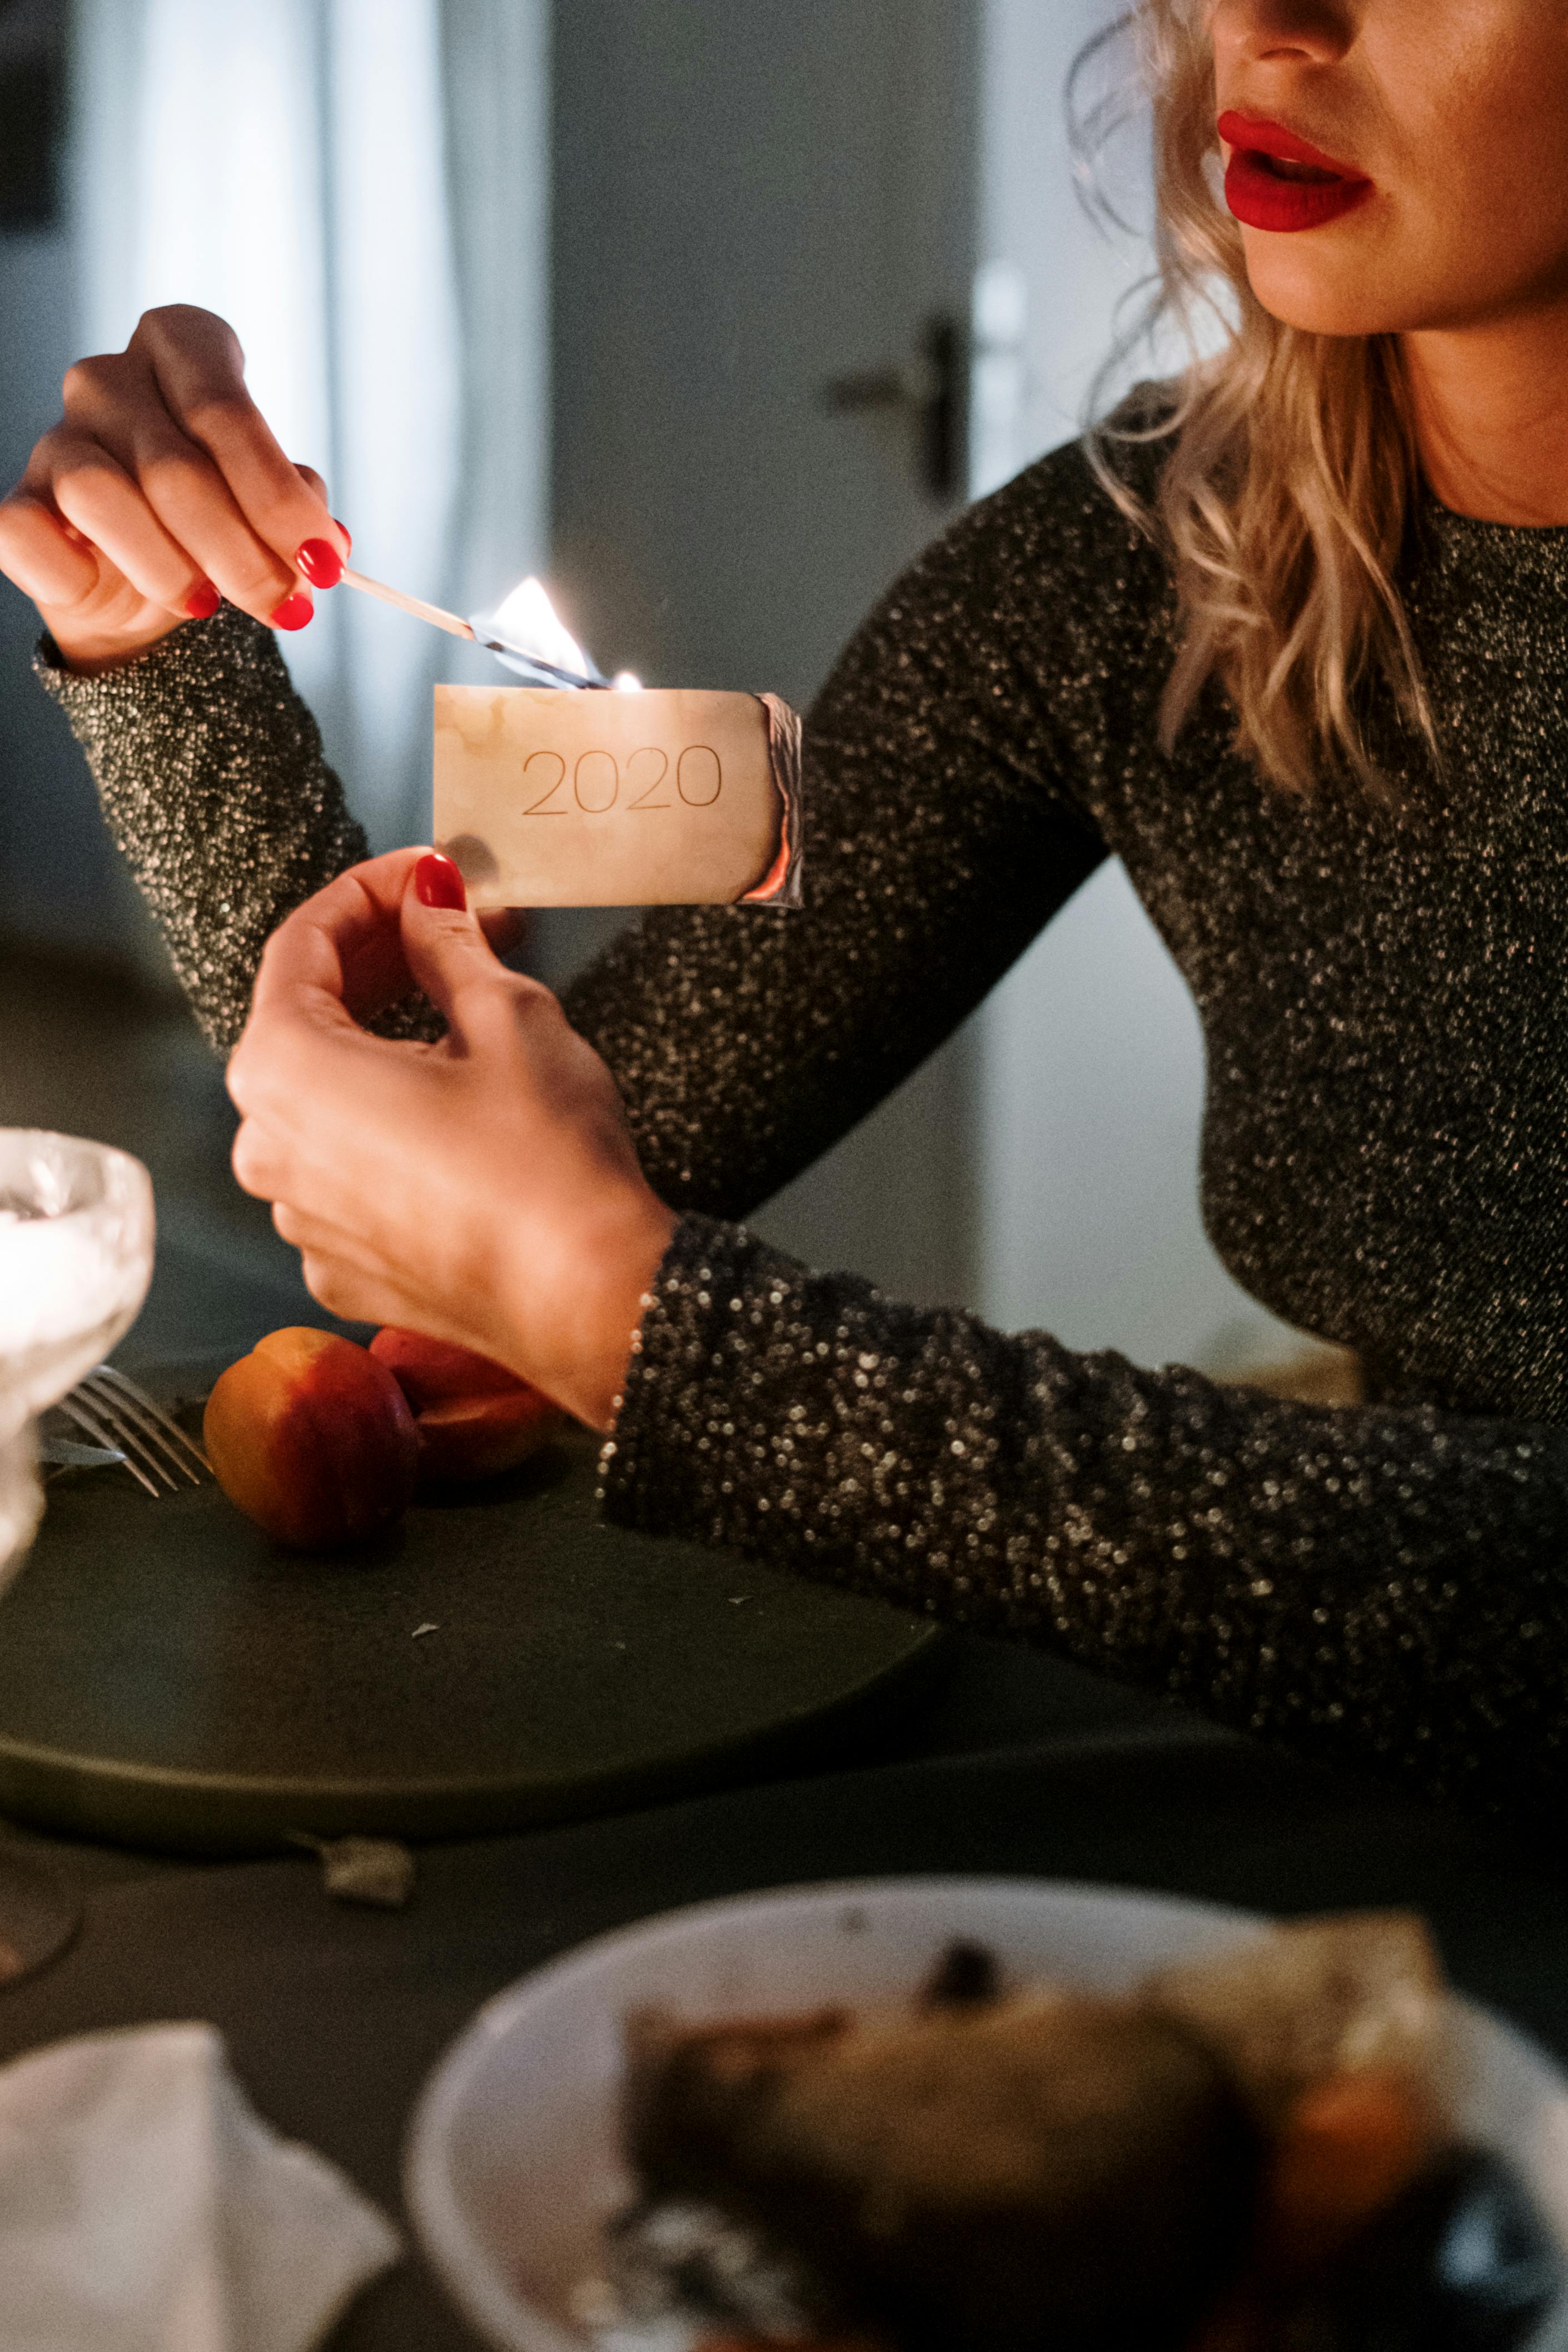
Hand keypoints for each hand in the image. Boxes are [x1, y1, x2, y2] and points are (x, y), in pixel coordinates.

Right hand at [0, 305, 347, 673]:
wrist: (140, 588)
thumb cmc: (213, 526)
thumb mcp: (269, 511)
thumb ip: (297, 512)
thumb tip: (325, 543)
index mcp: (179, 351)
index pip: (223, 401)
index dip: (276, 491)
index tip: (320, 557)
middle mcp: (108, 379)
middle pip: (177, 466)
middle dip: (243, 553)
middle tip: (283, 604)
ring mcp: (56, 438)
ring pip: (103, 497)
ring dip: (170, 570)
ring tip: (206, 606)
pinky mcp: (19, 503)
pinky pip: (34, 535)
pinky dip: (79, 575)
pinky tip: (112, 588)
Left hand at [226, 850, 677, 1432]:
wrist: (589, 1295)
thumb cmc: (546, 1158)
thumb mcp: (507, 1014)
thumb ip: (447, 944)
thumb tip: (431, 902)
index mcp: (284, 1069)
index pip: (303, 945)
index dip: (372, 892)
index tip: (429, 873)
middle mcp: (267, 1147)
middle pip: (306, 1021)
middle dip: (382, 963)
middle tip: (457, 923)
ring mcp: (299, 1216)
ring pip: (328, 1099)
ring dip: (386, 1043)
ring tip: (469, 1012)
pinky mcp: (341, 1264)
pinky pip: (349, 1170)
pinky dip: (391, 1125)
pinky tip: (461, 1107)